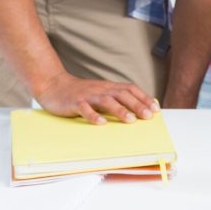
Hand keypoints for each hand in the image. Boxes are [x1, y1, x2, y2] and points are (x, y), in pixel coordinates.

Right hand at [35, 72, 158, 125]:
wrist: (55, 85)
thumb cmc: (82, 93)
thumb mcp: (101, 93)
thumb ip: (115, 98)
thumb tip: (136, 109)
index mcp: (109, 87)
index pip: (130, 89)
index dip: (144, 97)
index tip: (155, 109)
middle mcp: (101, 89)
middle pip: (122, 95)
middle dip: (137, 105)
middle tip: (148, 116)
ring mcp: (88, 95)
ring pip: (106, 101)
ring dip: (120, 110)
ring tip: (130, 120)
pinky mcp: (75, 102)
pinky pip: (85, 109)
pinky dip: (93, 116)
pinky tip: (101, 123)